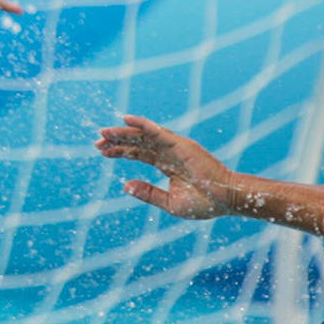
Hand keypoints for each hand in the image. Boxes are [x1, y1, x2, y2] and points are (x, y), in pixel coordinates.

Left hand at [94, 114, 233, 219]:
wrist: (226, 200)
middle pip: (138, 143)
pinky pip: (158, 131)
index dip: (120, 151)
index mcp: (167, 165)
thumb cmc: (204, 203)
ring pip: (144, 136)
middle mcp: (170, 153)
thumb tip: (124, 185)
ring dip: (123, 133)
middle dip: (117, 141)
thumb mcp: (169, 202)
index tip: (101, 152)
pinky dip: (142, 124)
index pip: (139, 154)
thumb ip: (148, 193)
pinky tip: (126, 119)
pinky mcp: (181, 144)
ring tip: (103, 132)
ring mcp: (175, 147)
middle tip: (97, 141)